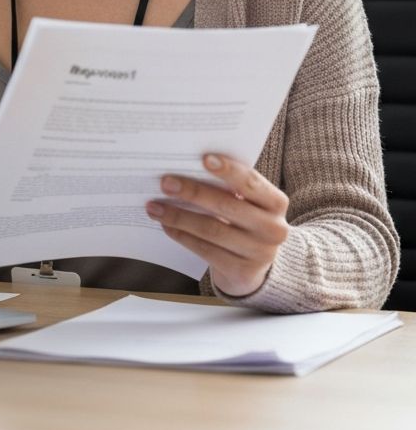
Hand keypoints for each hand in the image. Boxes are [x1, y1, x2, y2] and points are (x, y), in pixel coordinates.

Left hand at [145, 154, 289, 297]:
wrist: (256, 266)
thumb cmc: (243, 220)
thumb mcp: (246, 203)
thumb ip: (228, 187)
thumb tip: (184, 168)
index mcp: (275, 203)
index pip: (251, 182)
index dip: (229, 170)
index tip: (204, 158)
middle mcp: (273, 228)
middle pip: (228, 206)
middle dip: (193, 192)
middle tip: (165, 182)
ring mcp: (260, 253)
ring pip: (212, 230)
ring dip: (179, 216)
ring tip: (155, 207)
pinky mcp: (242, 272)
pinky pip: (206, 250)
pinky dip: (182, 235)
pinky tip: (166, 225)